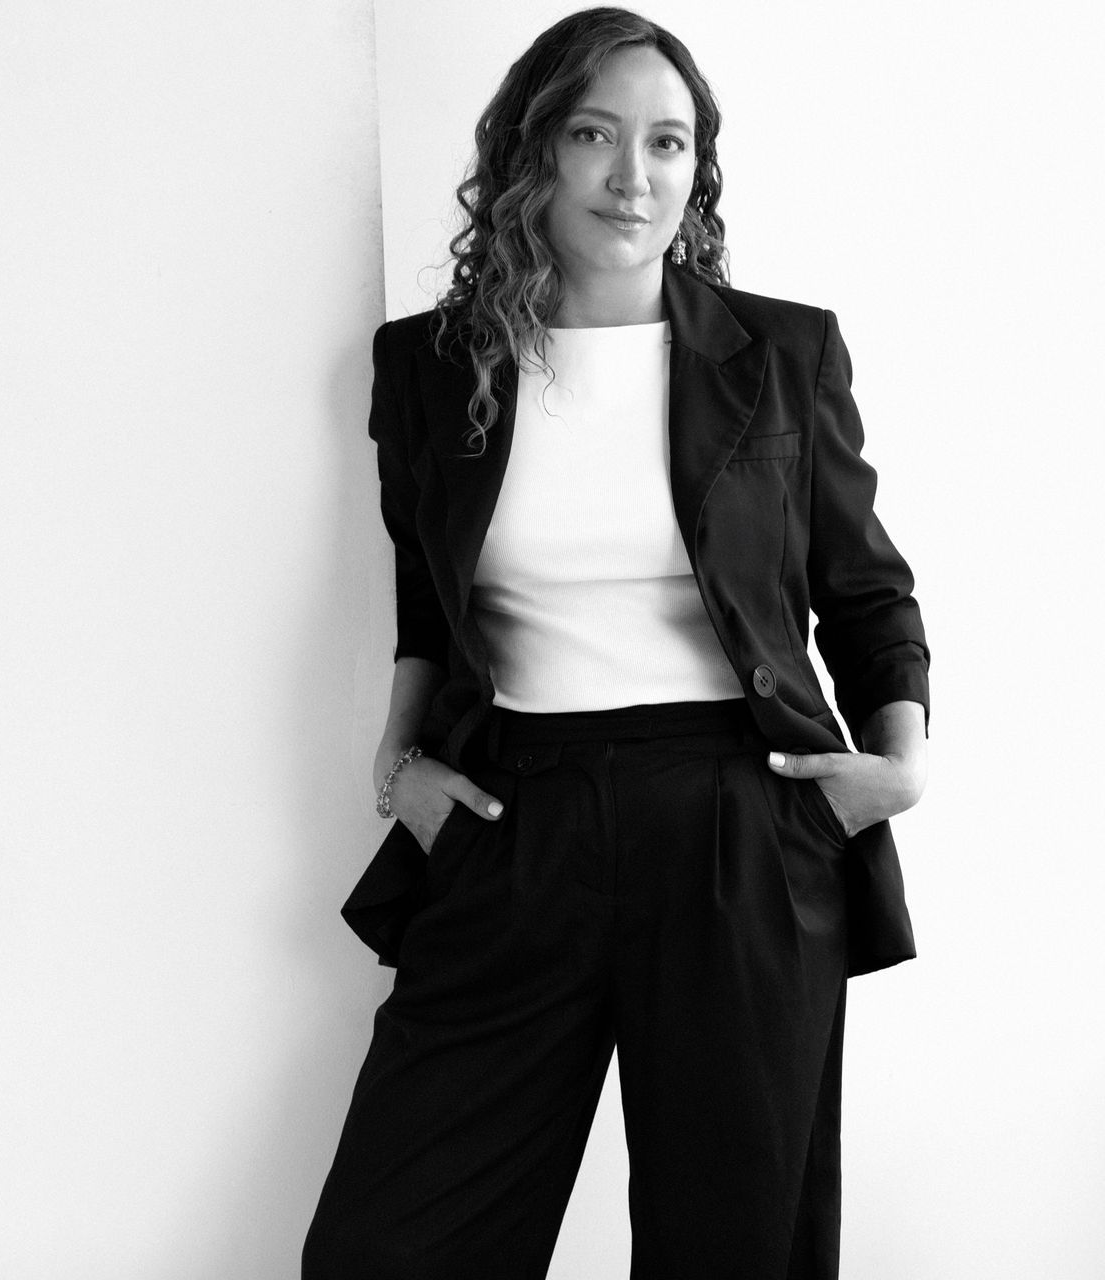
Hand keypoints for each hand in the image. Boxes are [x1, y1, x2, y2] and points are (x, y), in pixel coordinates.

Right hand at [376, 752, 504, 854]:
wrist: (392, 771)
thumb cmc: (424, 775)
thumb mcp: (453, 781)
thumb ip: (476, 798)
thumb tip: (499, 813)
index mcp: (441, 832)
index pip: (468, 848)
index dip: (482, 844)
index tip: (497, 843)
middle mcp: (431, 841)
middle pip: (457, 850)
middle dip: (472, 846)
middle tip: (492, 841)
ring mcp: (424, 838)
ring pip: (447, 847)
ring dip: (460, 843)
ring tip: (478, 838)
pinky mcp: (420, 833)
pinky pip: (438, 842)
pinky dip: (449, 839)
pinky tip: (460, 832)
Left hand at [766, 748, 924, 838]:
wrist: (900, 780)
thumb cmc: (866, 772)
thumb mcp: (832, 763)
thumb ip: (801, 764)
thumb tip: (770, 760)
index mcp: (828, 820)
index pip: (793, 821)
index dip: (777, 815)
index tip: (760, 807)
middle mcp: (834, 831)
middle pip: (802, 824)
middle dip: (785, 815)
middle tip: (763, 804)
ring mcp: (841, 830)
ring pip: (812, 822)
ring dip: (800, 813)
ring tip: (777, 803)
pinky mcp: (846, 824)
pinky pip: (824, 820)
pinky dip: (814, 812)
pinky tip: (801, 803)